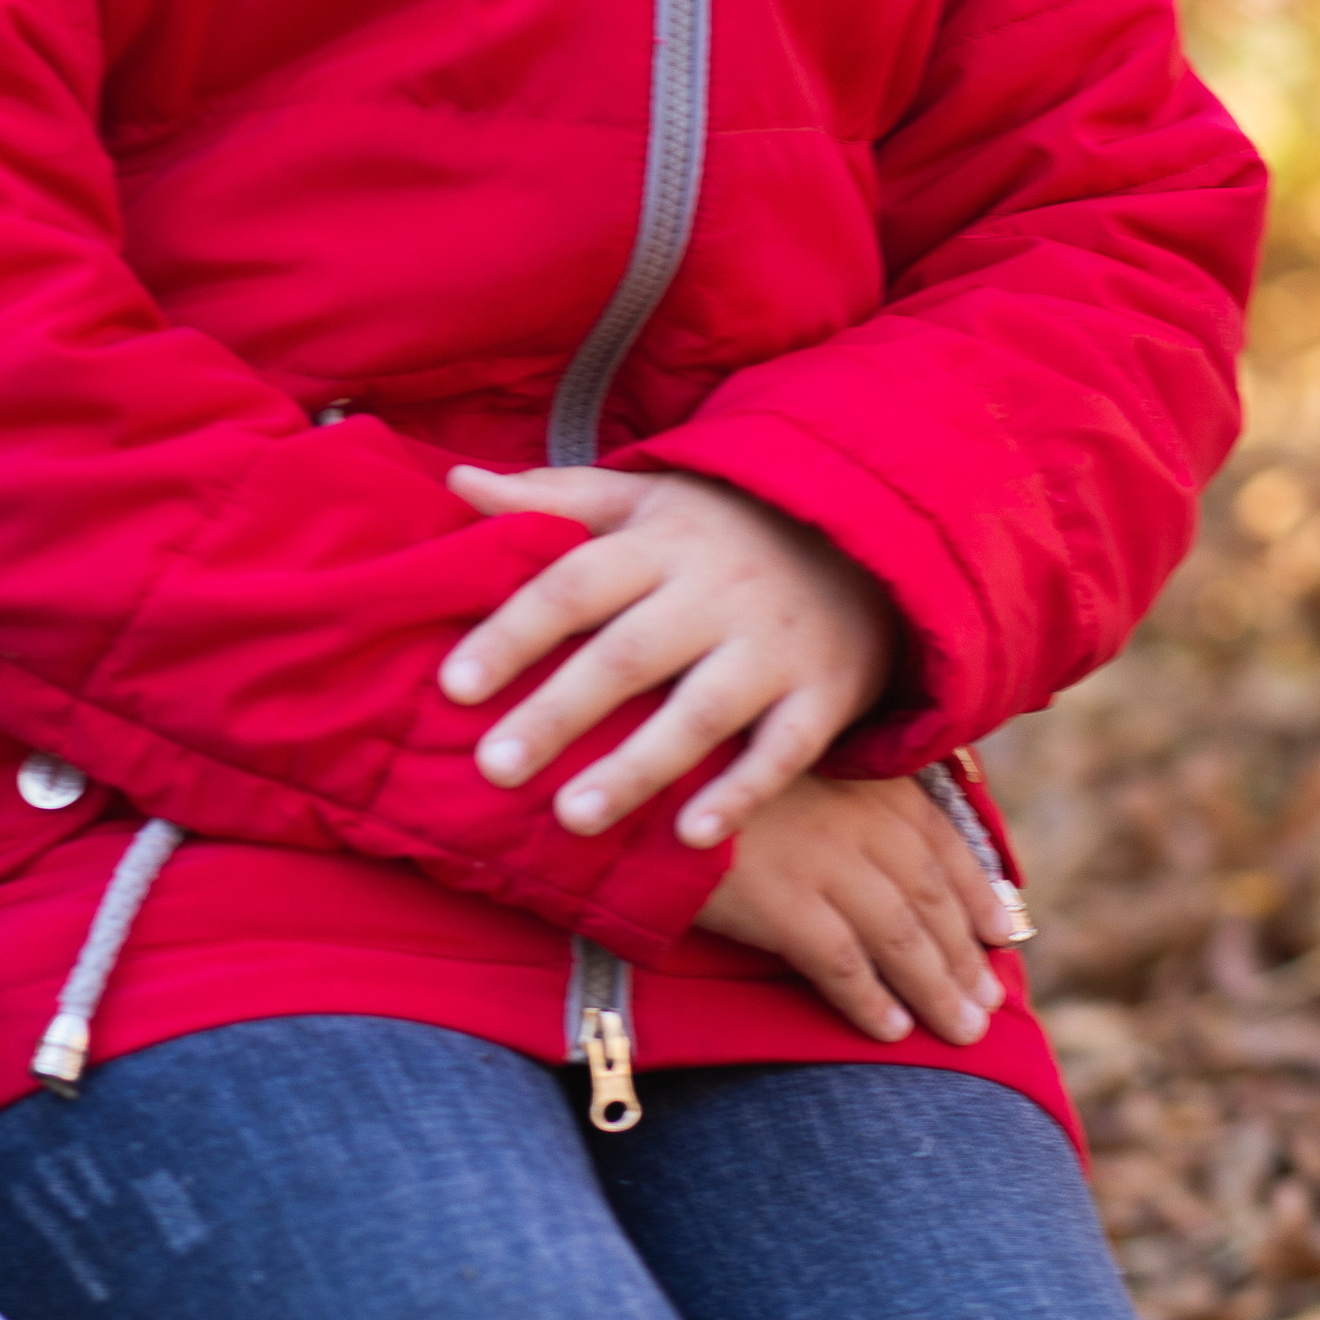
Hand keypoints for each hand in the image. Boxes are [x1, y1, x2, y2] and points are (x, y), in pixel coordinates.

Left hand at [440, 462, 899, 843]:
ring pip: (700, 711)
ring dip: (637, 767)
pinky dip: (741, 793)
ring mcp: (772, 645)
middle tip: (493, 769)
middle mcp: (714, 591)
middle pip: (626, 654)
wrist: (866, 534)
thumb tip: (455, 483)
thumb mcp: (644, 495)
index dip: (512, 633)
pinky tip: (693, 836)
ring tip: (572, 819)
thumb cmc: (721, 524)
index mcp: (659, 541)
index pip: (572, 584)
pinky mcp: (824, 693)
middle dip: (558, 713)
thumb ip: (551, 496)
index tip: (453, 685)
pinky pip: (784, 750)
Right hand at [694, 773, 1013, 1046]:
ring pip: (901, 934)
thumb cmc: (703, 770)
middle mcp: (853, 817)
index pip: (939, 837)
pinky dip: (871, 999)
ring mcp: (821, 860)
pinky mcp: (781, 902)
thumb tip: (873, 842)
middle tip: (991, 1001)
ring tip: (963, 1029)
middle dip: (966, 952)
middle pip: (930, 894)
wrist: (636, 776)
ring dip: (937, 987)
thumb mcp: (784, 760)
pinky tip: (891, 1031)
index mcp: (858, 778)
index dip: (976, 887)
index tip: (1001, 928)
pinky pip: (843, 962)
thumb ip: (835, 793)